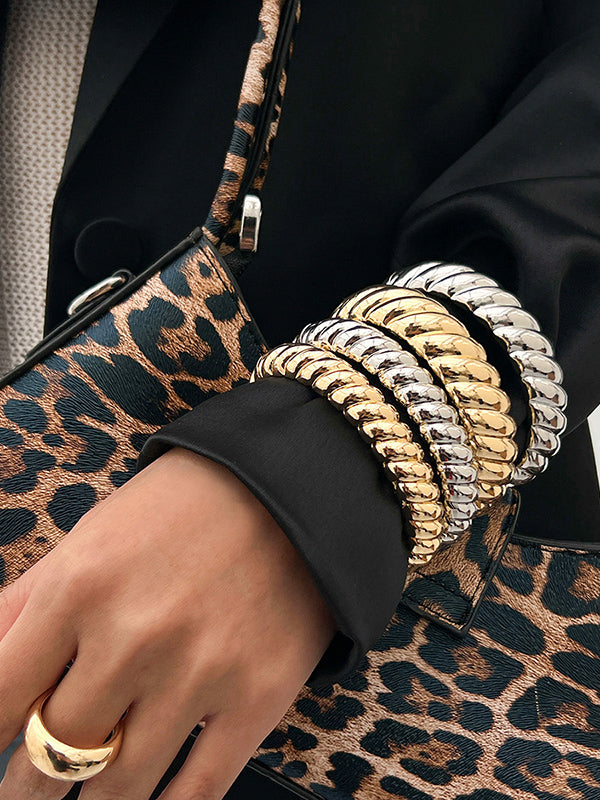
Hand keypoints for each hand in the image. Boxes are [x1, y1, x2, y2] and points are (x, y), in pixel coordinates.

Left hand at [0, 447, 335, 798]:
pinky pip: (196, 792)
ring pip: (118, 789)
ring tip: (80, 795)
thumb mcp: (91, 536)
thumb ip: (23, 604)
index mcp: (80, 588)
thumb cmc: (181, 508)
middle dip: (30, 784)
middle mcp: (134, 637)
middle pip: (53, 755)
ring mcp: (199, 673)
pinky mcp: (256, 699)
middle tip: (29, 787)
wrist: (289, 492)